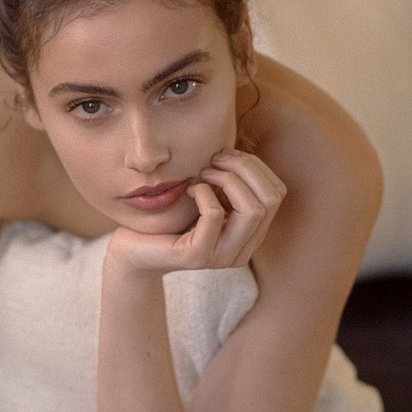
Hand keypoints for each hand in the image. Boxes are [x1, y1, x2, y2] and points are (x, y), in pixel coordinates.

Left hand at [107, 149, 285, 274]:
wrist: (134, 247)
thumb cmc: (171, 217)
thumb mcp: (208, 195)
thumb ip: (230, 182)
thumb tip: (238, 154)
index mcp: (250, 235)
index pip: (276, 193)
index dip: (255, 167)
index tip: (225, 155)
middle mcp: (242, 250)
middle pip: (270, 199)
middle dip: (244, 168)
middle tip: (214, 159)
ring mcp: (222, 257)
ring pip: (252, 209)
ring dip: (227, 179)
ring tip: (202, 173)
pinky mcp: (198, 256)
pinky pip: (214, 215)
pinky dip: (203, 192)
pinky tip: (188, 190)